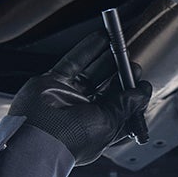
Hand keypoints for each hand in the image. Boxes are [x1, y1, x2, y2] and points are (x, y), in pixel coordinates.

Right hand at [8, 31, 151, 165]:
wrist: (35, 138)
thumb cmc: (71, 139)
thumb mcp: (109, 123)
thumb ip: (125, 105)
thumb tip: (142, 92)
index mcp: (98, 130)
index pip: (120, 110)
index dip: (132, 97)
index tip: (142, 85)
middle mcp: (83, 114)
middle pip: (107, 90)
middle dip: (121, 76)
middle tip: (133, 65)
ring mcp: (68, 97)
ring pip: (91, 73)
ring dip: (107, 59)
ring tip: (121, 47)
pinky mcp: (53, 83)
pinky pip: (73, 62)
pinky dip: (88, 48)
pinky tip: (103, 37)